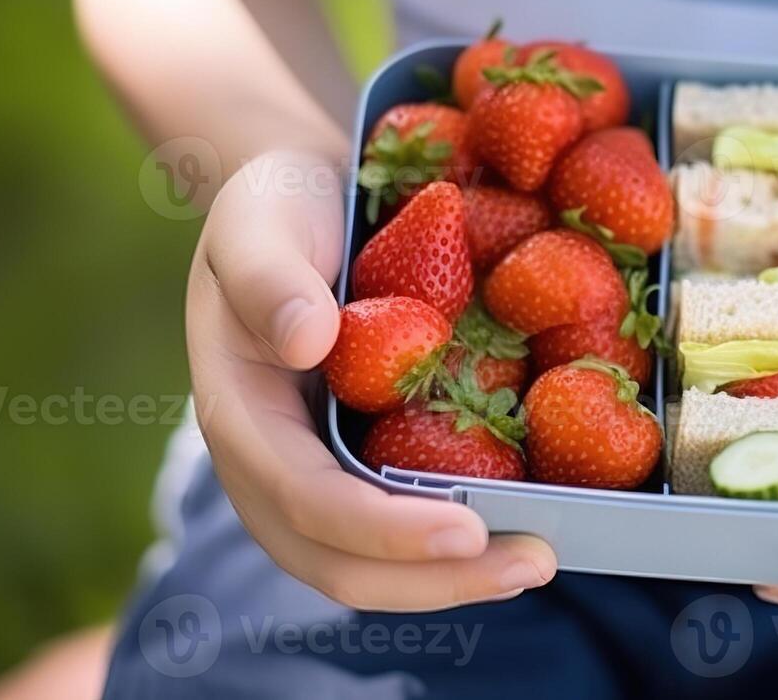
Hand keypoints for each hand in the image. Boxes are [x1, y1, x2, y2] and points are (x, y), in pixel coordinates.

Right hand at [187, 151, 555, 609]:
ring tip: (538, 560)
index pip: (305, 500)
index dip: (383, 529)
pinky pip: (397, 524)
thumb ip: (269, 275)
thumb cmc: (274, 206)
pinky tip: (524, 526)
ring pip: (367, 564)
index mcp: (239, 415)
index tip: (465, 528)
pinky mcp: (353, 462)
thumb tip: (308, 340)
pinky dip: (454, 542)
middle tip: (533, 564)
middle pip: (337, 561)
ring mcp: (309, 472)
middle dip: (432, 579)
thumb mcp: (259, 219)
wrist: (293, 199)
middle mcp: (271, 464)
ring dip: (452, 578)